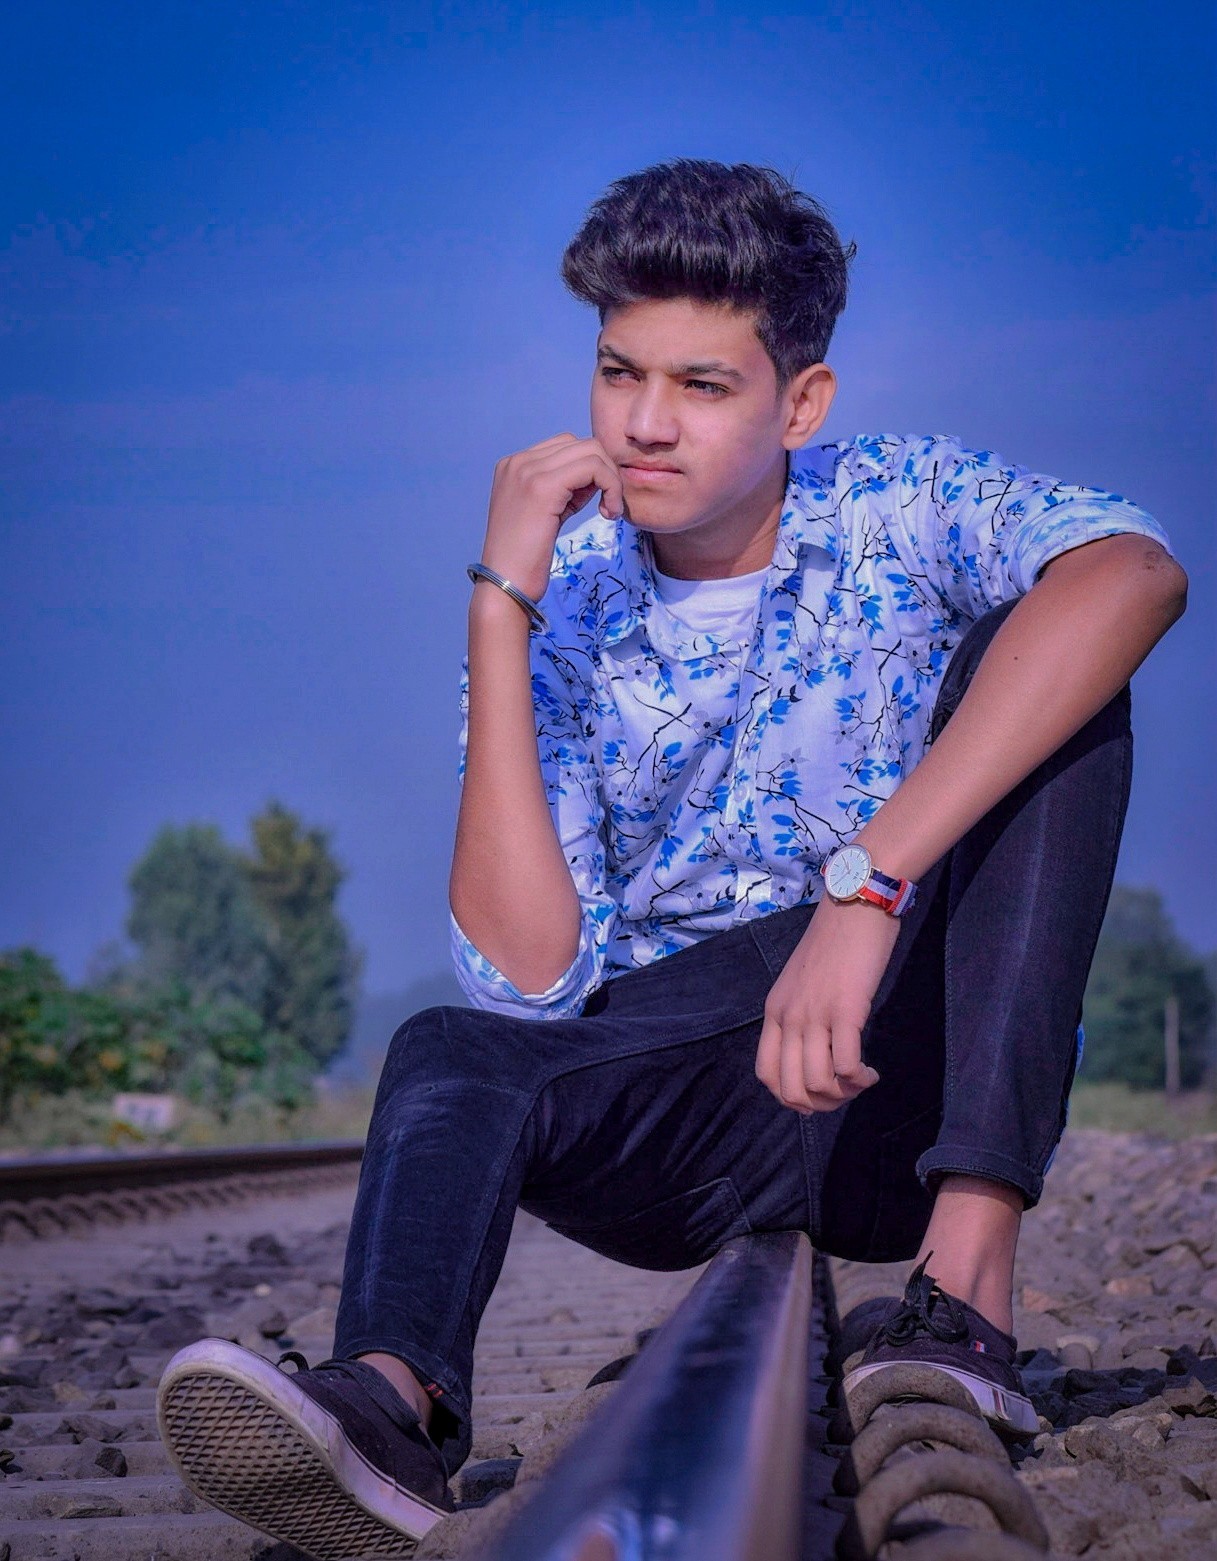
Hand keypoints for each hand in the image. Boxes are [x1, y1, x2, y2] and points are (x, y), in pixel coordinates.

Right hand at [480, 433, 624, 602]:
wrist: (505, 584)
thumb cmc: (525, 559)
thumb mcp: (546, 513)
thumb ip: (566, 488)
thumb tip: (599, 473)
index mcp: (514, 465)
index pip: (565, 446)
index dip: (590, 470)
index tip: (594, 502)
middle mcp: (517, 461)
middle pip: (581, 443)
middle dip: (605, 471)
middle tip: (608, 505)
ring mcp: (527, 470)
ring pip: (591, 451)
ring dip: (611, 479)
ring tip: (609, 510)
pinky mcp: (543, 486)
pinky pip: (594, 467)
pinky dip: (611, 486)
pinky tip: (609, 513)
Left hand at [754, 896, 902, 1112]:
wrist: (855, 903)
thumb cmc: (834, 941)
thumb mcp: (801, 982)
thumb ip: (800, 1014)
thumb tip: (813, 1051)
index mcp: (773, 1011)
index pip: (766, 1074)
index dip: (790, 1097)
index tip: (817, 1093)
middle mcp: (788, 1017)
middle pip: (790, 1088)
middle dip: (820, 1105)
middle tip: (844, 1093)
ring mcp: (814, 1014)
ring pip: (817, 1083)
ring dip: (843, 1095)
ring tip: (861, 1082)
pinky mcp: (846, 1010)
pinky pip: (846, 1065)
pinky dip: (860, 1079)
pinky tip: (872, 1073)